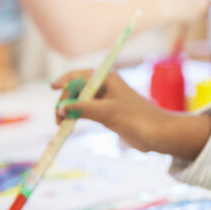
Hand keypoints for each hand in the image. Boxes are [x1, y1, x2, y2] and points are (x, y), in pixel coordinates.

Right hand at [51, 71, 210, 158]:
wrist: (157, 134)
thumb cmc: (137, 118)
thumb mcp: (108, 112)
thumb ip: (84, 109)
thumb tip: (61, 109)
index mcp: (108, 79)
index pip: (80, 75)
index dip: (65, 80)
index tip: (53, 88)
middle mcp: (106, 87)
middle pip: (77, 89)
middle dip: (65, 101)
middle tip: (58, 118)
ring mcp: (106, 101)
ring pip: (80, 101)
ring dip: (69, 110)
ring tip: (61, 125)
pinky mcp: (108, 114)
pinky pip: (86, 112)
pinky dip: (76, 117)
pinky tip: (69, 126)